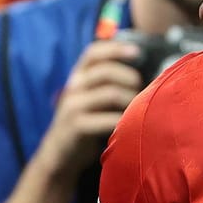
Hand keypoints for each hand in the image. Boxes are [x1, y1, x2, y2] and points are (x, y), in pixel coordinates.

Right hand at [36, 39, 144, 177]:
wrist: (58, 154)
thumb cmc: (84, 123)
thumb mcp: (89, 98)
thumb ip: (106, 83)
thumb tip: (144, 72)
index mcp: (77, 76)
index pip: (93, 52)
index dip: (115, 48)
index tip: (138, 52)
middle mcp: (73, 87)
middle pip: (107, 71)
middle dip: (131, 78)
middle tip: (142, 90)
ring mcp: (73, 107)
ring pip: (111, 93)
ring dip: (132, 100)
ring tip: (138, 109)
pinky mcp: (77, 127)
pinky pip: (109, 119)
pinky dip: (124, 121)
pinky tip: (130, 126)